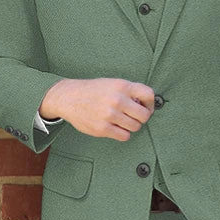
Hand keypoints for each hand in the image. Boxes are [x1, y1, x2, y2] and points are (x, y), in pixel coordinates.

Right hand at [39, 79, 154, 140]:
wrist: (69, 98)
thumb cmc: (93, 91)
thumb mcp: (112, 83)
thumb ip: (129, 92)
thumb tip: (146, 106)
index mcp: (122, 86)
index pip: (149, 95)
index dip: (150, 104)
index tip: (145, 107)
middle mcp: (117, 99)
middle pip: (144, 115)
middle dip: (141, 117)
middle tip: (134, 116)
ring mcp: (109, 115)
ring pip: (135, 127)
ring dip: (131, 126)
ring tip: (122, 121)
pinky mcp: (102, 128)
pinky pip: (124, 136)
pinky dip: (122, 133)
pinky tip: (115, 127)